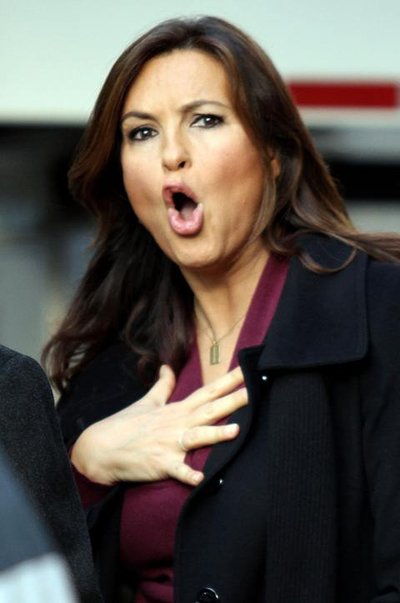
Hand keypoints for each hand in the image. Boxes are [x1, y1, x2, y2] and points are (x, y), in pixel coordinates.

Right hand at [71, 365, 246, 486]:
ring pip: (197, 437)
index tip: (247, 370)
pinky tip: (202, 479)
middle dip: (233, 401)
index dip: (228, 381)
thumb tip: (167, 366)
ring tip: (236, 430)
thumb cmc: (125, 425)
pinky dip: (188, 475)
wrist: (100, 447)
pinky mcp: (160, 463)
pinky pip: (177, 470)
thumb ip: (163, 385)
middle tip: (255, 391)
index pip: (208, 391)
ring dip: (215, 434)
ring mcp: (169, 443)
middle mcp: (177, 423)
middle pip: (210, 410)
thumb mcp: (147, 402)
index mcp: (177, 409)